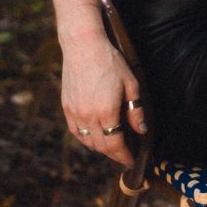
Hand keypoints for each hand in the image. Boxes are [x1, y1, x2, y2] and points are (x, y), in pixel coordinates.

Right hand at [61, 30, 145, 167]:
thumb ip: (135, 111)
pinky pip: (76, 131)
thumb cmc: (110, 61)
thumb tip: (140, 130)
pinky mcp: (66, 107)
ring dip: (100, 148)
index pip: (115, 144)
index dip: (124, 156)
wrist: (83, 45)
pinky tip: (94, 136)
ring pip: (87, 141)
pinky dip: (86, 138)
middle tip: (124, 155)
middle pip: (101, 146)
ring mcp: (75, 112)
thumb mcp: (130, 84)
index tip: (131, 160)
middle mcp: (88, 115)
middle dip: (114, 154)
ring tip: (111, 146)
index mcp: (106, 111)